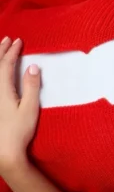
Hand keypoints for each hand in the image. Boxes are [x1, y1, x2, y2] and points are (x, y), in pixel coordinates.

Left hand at [0, 37, 39, 170]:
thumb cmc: (18, 131)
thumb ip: (31, 86)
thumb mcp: (29, 108)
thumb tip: (33, 66)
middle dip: (0, 51)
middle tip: (7, 40)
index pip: (6, 65)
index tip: (18, 41)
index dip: (12, 51)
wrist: (3, 151)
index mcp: (2, 90)